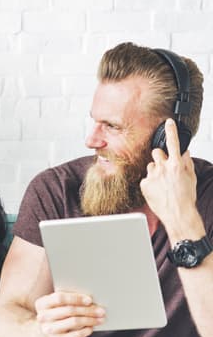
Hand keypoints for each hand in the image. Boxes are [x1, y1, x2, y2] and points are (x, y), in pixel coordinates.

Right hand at [33, 292, 103, 336]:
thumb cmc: (56, 317)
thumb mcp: (55, 307)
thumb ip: (67, 301)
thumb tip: (89, 300)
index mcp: (42, 304)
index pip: (59, 298)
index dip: (76, 298)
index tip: (89, 300)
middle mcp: (42, 316)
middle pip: (69, 310)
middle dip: (88, 310)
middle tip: (101, 310)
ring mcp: (48, 329)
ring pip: (74, 322)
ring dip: (90, 320)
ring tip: (100, 319)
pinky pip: (76, 334)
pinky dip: (86, 330)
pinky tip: (91, 327)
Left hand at [141, 119, 203, 238]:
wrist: (178, 215)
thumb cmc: (186, 198)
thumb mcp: (191, 178)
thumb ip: (186, 163)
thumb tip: (184, 152)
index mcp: (177, 165)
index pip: (173, 143)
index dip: (171, 131)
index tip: (168, 121)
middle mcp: (163, 168)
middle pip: (156, 152)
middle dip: (160, 157)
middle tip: (165, 169)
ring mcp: (152, 175)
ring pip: (150, 165)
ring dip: (155, 171)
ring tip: (163, 184)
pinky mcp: (144, 183)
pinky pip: (146, 177)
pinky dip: (150, 182)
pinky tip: (157, 190)